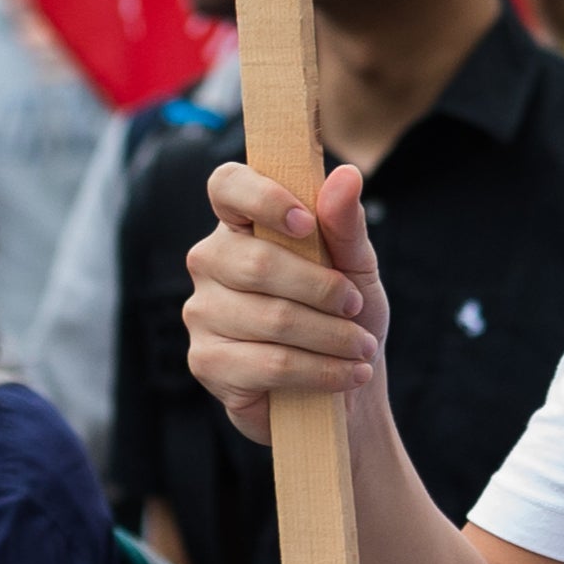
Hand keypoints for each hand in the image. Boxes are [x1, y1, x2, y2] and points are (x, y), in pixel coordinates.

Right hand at [181, 161, 384, 444]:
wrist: (346, 388)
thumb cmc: (345, 314)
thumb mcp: (356, 265)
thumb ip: (344, 222)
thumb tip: (347, 175)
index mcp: (241, 224)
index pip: (228, 186)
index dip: (263, 198)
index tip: (306, 224)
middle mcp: (210, 262)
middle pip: (259, 263)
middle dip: (323, 289)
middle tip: (356, 308)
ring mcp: (201, 312)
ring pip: (271, 318)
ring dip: (331, 337)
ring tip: (361, 349)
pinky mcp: (206, 362)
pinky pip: (268, 364)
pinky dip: (319, 371)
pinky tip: (346, 375)